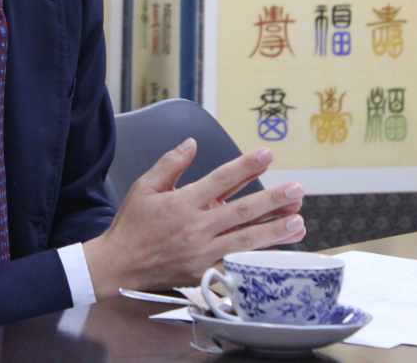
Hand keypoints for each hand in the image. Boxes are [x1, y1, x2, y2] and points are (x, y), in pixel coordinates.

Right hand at [82, 139, 305, 298]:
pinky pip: (234, 265)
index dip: (246, 166)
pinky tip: (275, 254)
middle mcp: (195, 228)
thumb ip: (169, 164)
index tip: (267, 154)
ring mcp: (201, 253)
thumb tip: (192, 143)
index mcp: (182, 203)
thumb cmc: (131, 225)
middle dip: (272, 200)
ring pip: (244, 240)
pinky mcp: (202, 273)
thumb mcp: (144, 187)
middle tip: (297, 190)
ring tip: (299, 223)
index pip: (221, 180)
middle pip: (241, 211)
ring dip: (273, 231)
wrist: (117, 266)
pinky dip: (256, 260)